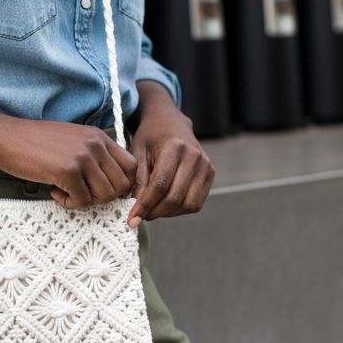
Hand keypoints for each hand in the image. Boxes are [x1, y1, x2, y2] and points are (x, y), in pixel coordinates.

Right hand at [0, 117, 137, 207]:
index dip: (121, 184)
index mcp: (98, 137)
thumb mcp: (72, 140)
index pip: (130, 166)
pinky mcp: (67, 171)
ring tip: (67, 193)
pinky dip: (69, 203)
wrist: (5, 137)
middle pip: (121, 184)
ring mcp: (82, 157)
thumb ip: (92, 155)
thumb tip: (111, 183)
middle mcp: (95, 145)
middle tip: (82, 194)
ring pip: (105, 195)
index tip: (102, 190)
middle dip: (104, 197)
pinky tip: (54, 192)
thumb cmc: (35, 142)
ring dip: (87, 201)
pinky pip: (83, 201)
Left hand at [126, 84, 214, 225]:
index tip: (132, 219)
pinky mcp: (210, 173)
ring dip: (167, 213)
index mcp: (174, 147)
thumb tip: (135, 208)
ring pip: (188, 203)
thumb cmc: (150, 137)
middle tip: (140, 218)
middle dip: (155, 212)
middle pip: (175, 197)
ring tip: (151, 211)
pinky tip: (165, 206)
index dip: (145, 205)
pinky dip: (180, 210)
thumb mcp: (137, 152)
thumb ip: (137, 179)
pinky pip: (196, 202)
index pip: (160, 184)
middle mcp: (194, 156)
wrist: (171, 122)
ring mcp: (205, 165)